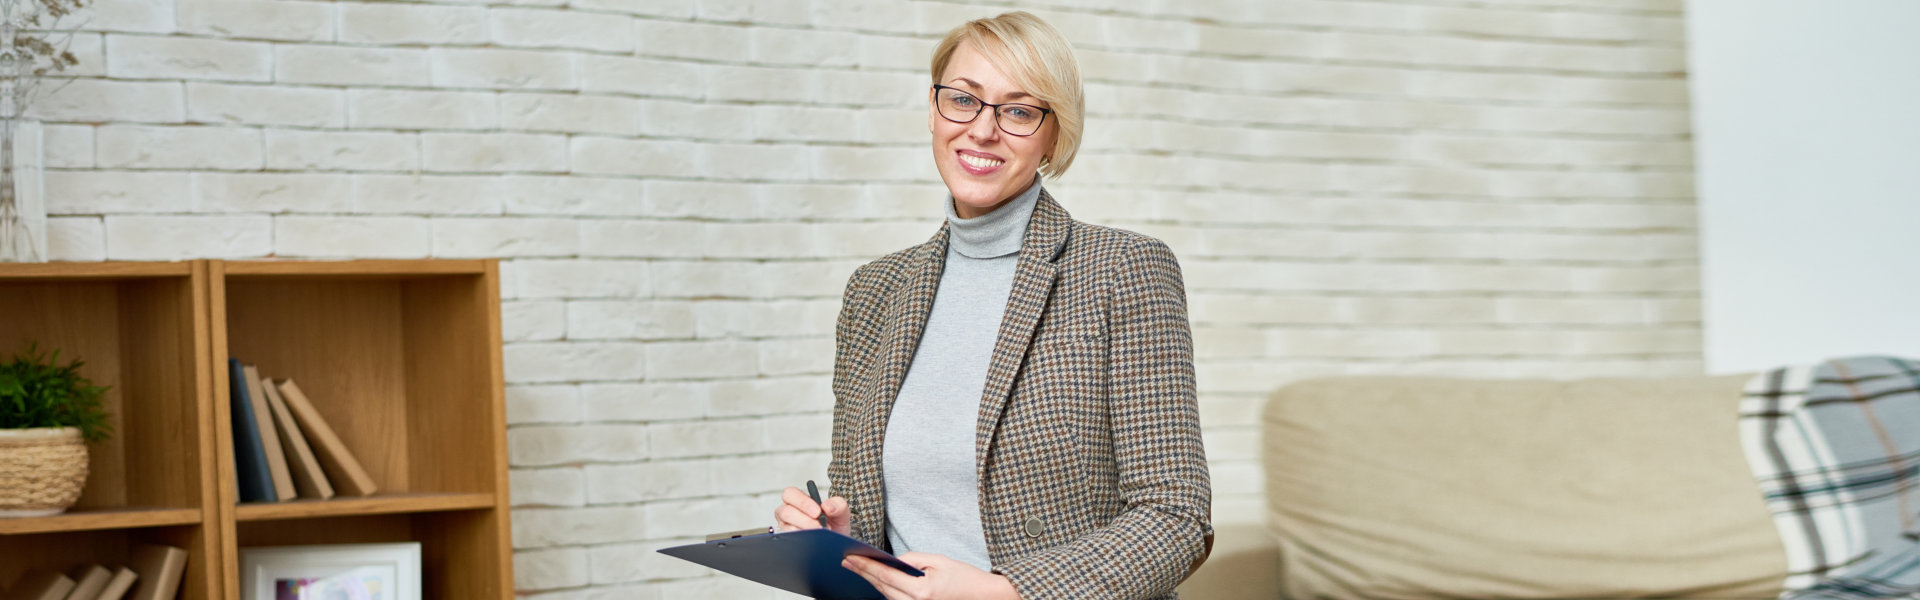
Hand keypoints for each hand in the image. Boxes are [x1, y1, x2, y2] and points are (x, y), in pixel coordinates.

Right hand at [774, 486, 850, 534]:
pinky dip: (802, 541)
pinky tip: (812, 541)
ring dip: (805, 531)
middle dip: (804, 519)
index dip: (802, 502)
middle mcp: (788, 511)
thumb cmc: (834, 524)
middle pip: (785, 511)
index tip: (817, 512)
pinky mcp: (787, 540)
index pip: (791, 494)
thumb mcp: (841, 513)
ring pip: (787, 527)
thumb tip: (828, 506)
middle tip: (819, 526)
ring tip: (820, 535)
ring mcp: (785, 527)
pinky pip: (789, 540)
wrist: (835, 542)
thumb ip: (838, 505)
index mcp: (798, 499)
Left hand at [842, 552, 1019, 599]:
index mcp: (922, 591)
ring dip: (871, 582)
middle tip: (846, 561)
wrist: (982, 596)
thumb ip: (913, 559)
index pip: (886, 576)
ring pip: (886, 596)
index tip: (851, 557)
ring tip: (857, 568)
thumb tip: (893, 560)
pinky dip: (884, 590)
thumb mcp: (939, 561)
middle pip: (882, 588)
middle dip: (864, 573)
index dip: (866, 566)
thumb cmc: (964, 578)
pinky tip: (875, 580)